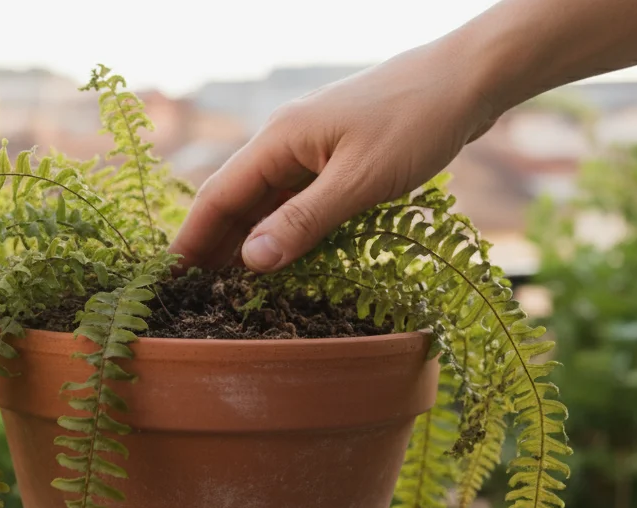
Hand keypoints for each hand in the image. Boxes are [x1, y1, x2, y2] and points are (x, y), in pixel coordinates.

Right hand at [170, 40, 497, 273]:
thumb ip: (304, 222)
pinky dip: (282, 229)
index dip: (191, 240)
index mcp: (279, 140)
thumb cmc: (416, 122)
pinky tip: (280, 257)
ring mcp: (310, 148)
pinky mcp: (336, 156)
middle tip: (194, 297)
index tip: (169, 281)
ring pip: (266, 201)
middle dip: (213, 246)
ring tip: (229, 287)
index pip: (218, 196)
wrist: (467, 80)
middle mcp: (285, 141)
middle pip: (236, 200)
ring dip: (248, 241)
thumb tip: (251, 261)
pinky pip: (296, 198)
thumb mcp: (360, 181)